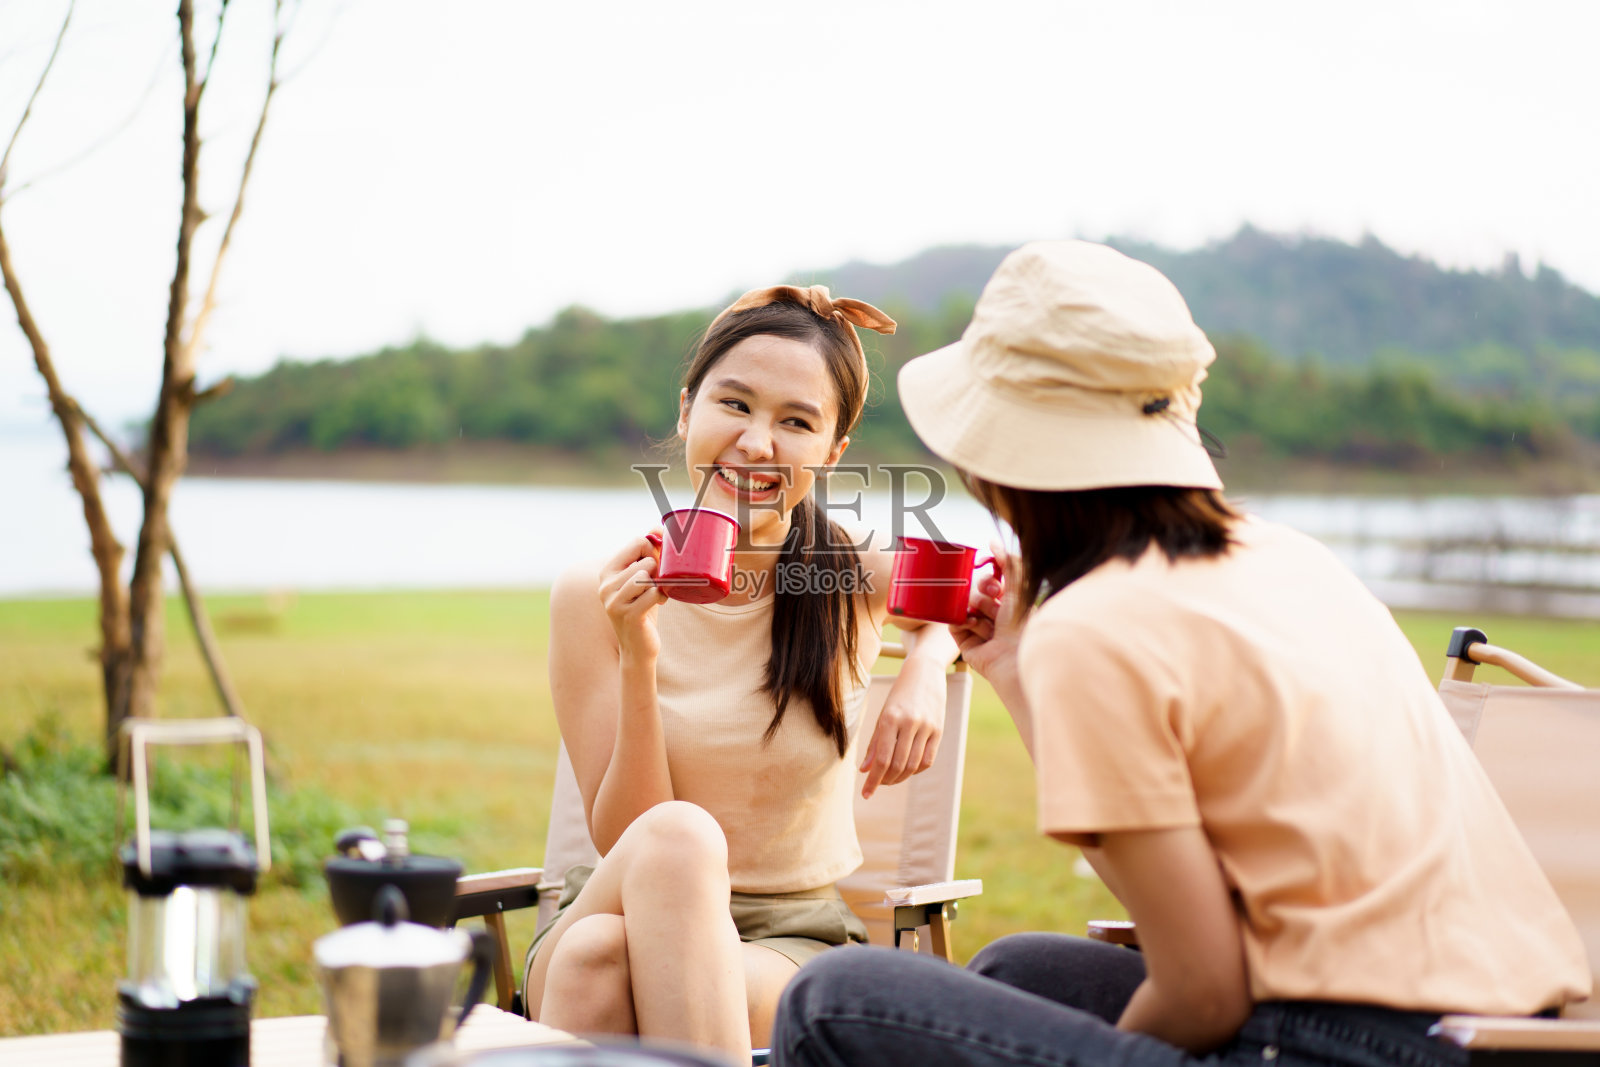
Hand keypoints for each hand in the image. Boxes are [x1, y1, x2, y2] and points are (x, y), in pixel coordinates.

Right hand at [598, 531, 667, 659]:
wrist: (638, 648)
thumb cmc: (643, 609)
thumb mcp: (643, 579)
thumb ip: (647, 554)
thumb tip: (656, 528)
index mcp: (607, 572)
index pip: (636, 542)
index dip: (654, 550)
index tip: (657, 564)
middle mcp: (606, 585)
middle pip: (646, 560)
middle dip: (659, 571)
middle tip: (657, 585)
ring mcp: (614, 600)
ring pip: (648, 575)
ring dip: (660, 585)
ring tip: (656, 595)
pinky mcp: (627, 614)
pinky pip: (653, 593)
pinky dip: (661, 597)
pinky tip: (658, 604)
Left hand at [859, 655, 945, 798]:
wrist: (925, 672)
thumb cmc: (898, 695)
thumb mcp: (883, 715)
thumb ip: (875, 743)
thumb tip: (865, 770)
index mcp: (890, 718)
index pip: (882, 758)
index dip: (873, 780)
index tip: (866, 794)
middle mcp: (910, 723)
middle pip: (897, 764)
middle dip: (886, 780)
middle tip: (878, 784)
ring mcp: (927, 727)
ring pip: (913, 765)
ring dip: (900, 777)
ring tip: (890, 779)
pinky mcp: (939, 730)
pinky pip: (927, 760)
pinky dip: (915, 770)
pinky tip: (906, 769)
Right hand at [950, 543, 1024, 687]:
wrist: (1015, 658)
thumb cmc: (1022, 624)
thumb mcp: (1019, 587)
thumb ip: (1009, 562)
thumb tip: (994, 541)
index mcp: (1010, 606)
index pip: (992, 584)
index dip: (990, 579)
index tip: (994, 579)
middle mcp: (995, 619)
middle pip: (977, 593)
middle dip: (984, 593)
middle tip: (993, 596)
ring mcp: (980, 631)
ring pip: (966, 606)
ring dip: (977, 610)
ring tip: (989, 622)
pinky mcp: (966, 644)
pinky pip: (954, 623)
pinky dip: (962, 620)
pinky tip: (973, 624)